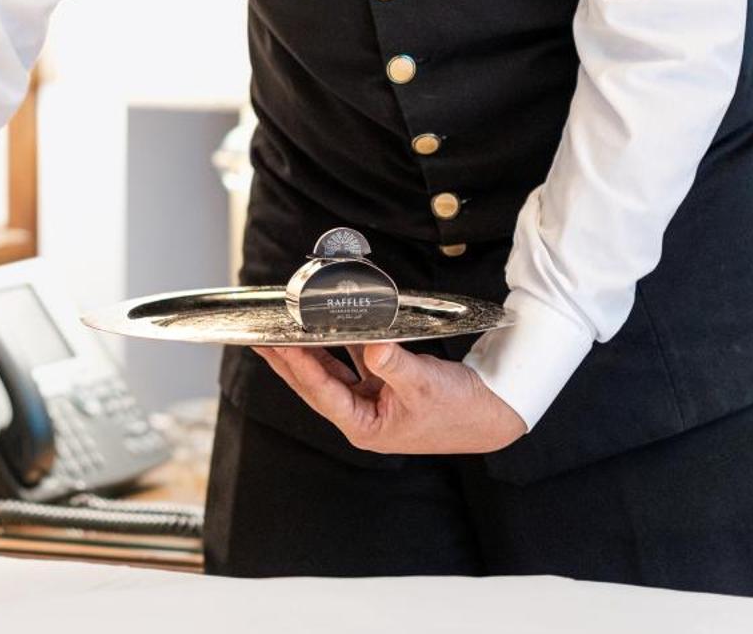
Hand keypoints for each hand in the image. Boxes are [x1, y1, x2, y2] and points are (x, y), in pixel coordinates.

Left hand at [251, 342, 525, 454]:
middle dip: (287, 360)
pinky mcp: (383, 385)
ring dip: (308, 350)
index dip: (297, 366)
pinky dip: (339, 344)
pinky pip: (352, 361)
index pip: (321, 392)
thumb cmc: (461, 409)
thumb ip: (394, 363)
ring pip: (330, 371)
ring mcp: (372, 401)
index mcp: (365, 426)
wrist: (495, 411)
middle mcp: (363, 416)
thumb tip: (373, 344)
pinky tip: (323, 325)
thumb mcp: (424, 384)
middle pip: (315, 383)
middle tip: (257, 337)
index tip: (275, 344)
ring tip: (279, 330)